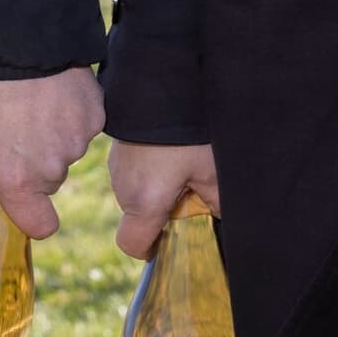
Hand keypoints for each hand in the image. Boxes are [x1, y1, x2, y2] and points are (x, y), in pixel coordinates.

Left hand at [0, 67, 103, 237]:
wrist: (15, 43)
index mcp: (17, 182)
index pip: (39, 225)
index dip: (34, 217)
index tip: (28, 203)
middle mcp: (50, 169)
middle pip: (51, 180)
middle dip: (38, 161)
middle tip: (19, 127)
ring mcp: (77, 143)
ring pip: (68, 150)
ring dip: (55, 134)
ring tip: (35, 101)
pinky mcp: (95, 117)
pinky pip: (85, 124)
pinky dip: (73, 112)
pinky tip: (55, 90)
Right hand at [108, 140, 220, 259]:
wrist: (162, 86)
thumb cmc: (187, 133)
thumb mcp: (211, 171)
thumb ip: (217, 204)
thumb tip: (220, 218)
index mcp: (144, 202)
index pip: (133, 245)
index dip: (150, 250)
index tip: (171, 240)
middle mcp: (123, 189)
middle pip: (139, 218)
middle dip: (163, 214)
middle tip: (190, 193)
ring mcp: (116, 167)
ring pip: (136, 195)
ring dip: (157, 191)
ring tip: (182, 166)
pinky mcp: (117, 149)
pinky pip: (133, 173)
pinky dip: (150, 172)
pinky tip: (169, 153)